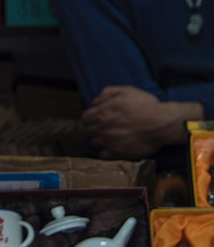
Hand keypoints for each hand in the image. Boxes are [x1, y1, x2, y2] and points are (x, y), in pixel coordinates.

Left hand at [82, 85, 203, 158]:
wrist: (161, 123)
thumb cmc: (145, 105)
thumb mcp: (126, 90)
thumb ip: (107, 93)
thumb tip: (95, 102)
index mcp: (102, 113)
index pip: (84, 118)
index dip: (89, 118)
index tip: (95, 119)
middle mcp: (102, 128)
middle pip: (88, 131)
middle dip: (93, 128)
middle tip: (104, 128)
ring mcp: (109, 142)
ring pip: (94, 143)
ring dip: (100, 140)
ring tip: (110, 137)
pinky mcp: (118, 153)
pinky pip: (103, 155)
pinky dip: (106, 152)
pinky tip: (114, 147)